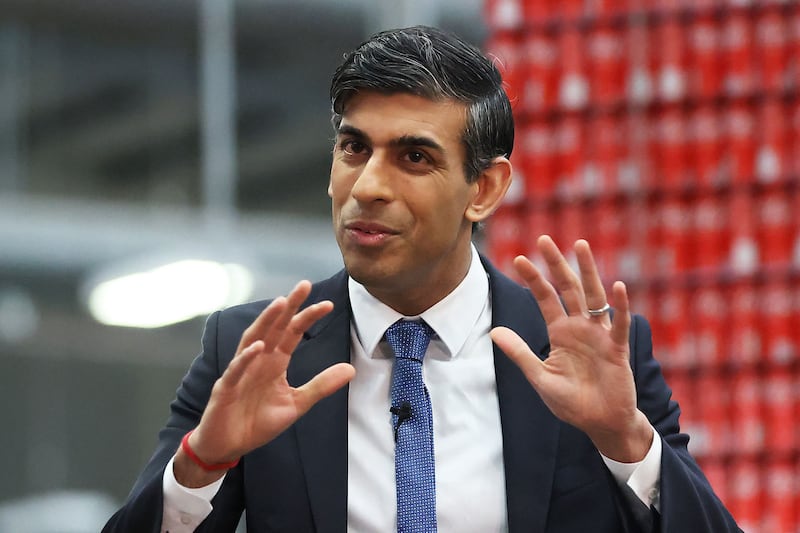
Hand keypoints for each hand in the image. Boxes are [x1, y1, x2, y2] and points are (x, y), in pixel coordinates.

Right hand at [175, 280, 354, 485]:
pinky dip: (247, 358)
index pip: (292, 333)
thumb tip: (351, 369)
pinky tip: (259, 346)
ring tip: (281, 303)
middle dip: (288, 306)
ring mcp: (240, 372)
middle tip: (304, 284)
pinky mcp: (226, 389)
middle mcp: (257, 361)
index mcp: (274, 363)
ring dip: (266, 321)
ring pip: (252, 339)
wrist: (227, 447)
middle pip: (274, 327)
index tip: (328, 305)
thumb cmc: (257, 423)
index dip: (307, 317)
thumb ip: (320, 386)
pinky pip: (236, 370)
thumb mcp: (296, 404)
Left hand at [490, 236, 651, 462]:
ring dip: (588, 271)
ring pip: (593, 296)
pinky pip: (619, 324)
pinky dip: (620, 306)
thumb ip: (520, 353)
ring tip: (580, 245)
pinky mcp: (616, 349)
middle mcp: (579, 327)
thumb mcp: (539, 377)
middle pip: (567, 288)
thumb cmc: (571, 402)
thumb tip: (494, 331)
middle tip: (544, 239)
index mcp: (559, 333)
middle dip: (556, 263)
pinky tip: (618, 287)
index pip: (544, 298)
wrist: (600, 423)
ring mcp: (599, 335)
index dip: (533, 279)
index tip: (518, 259)